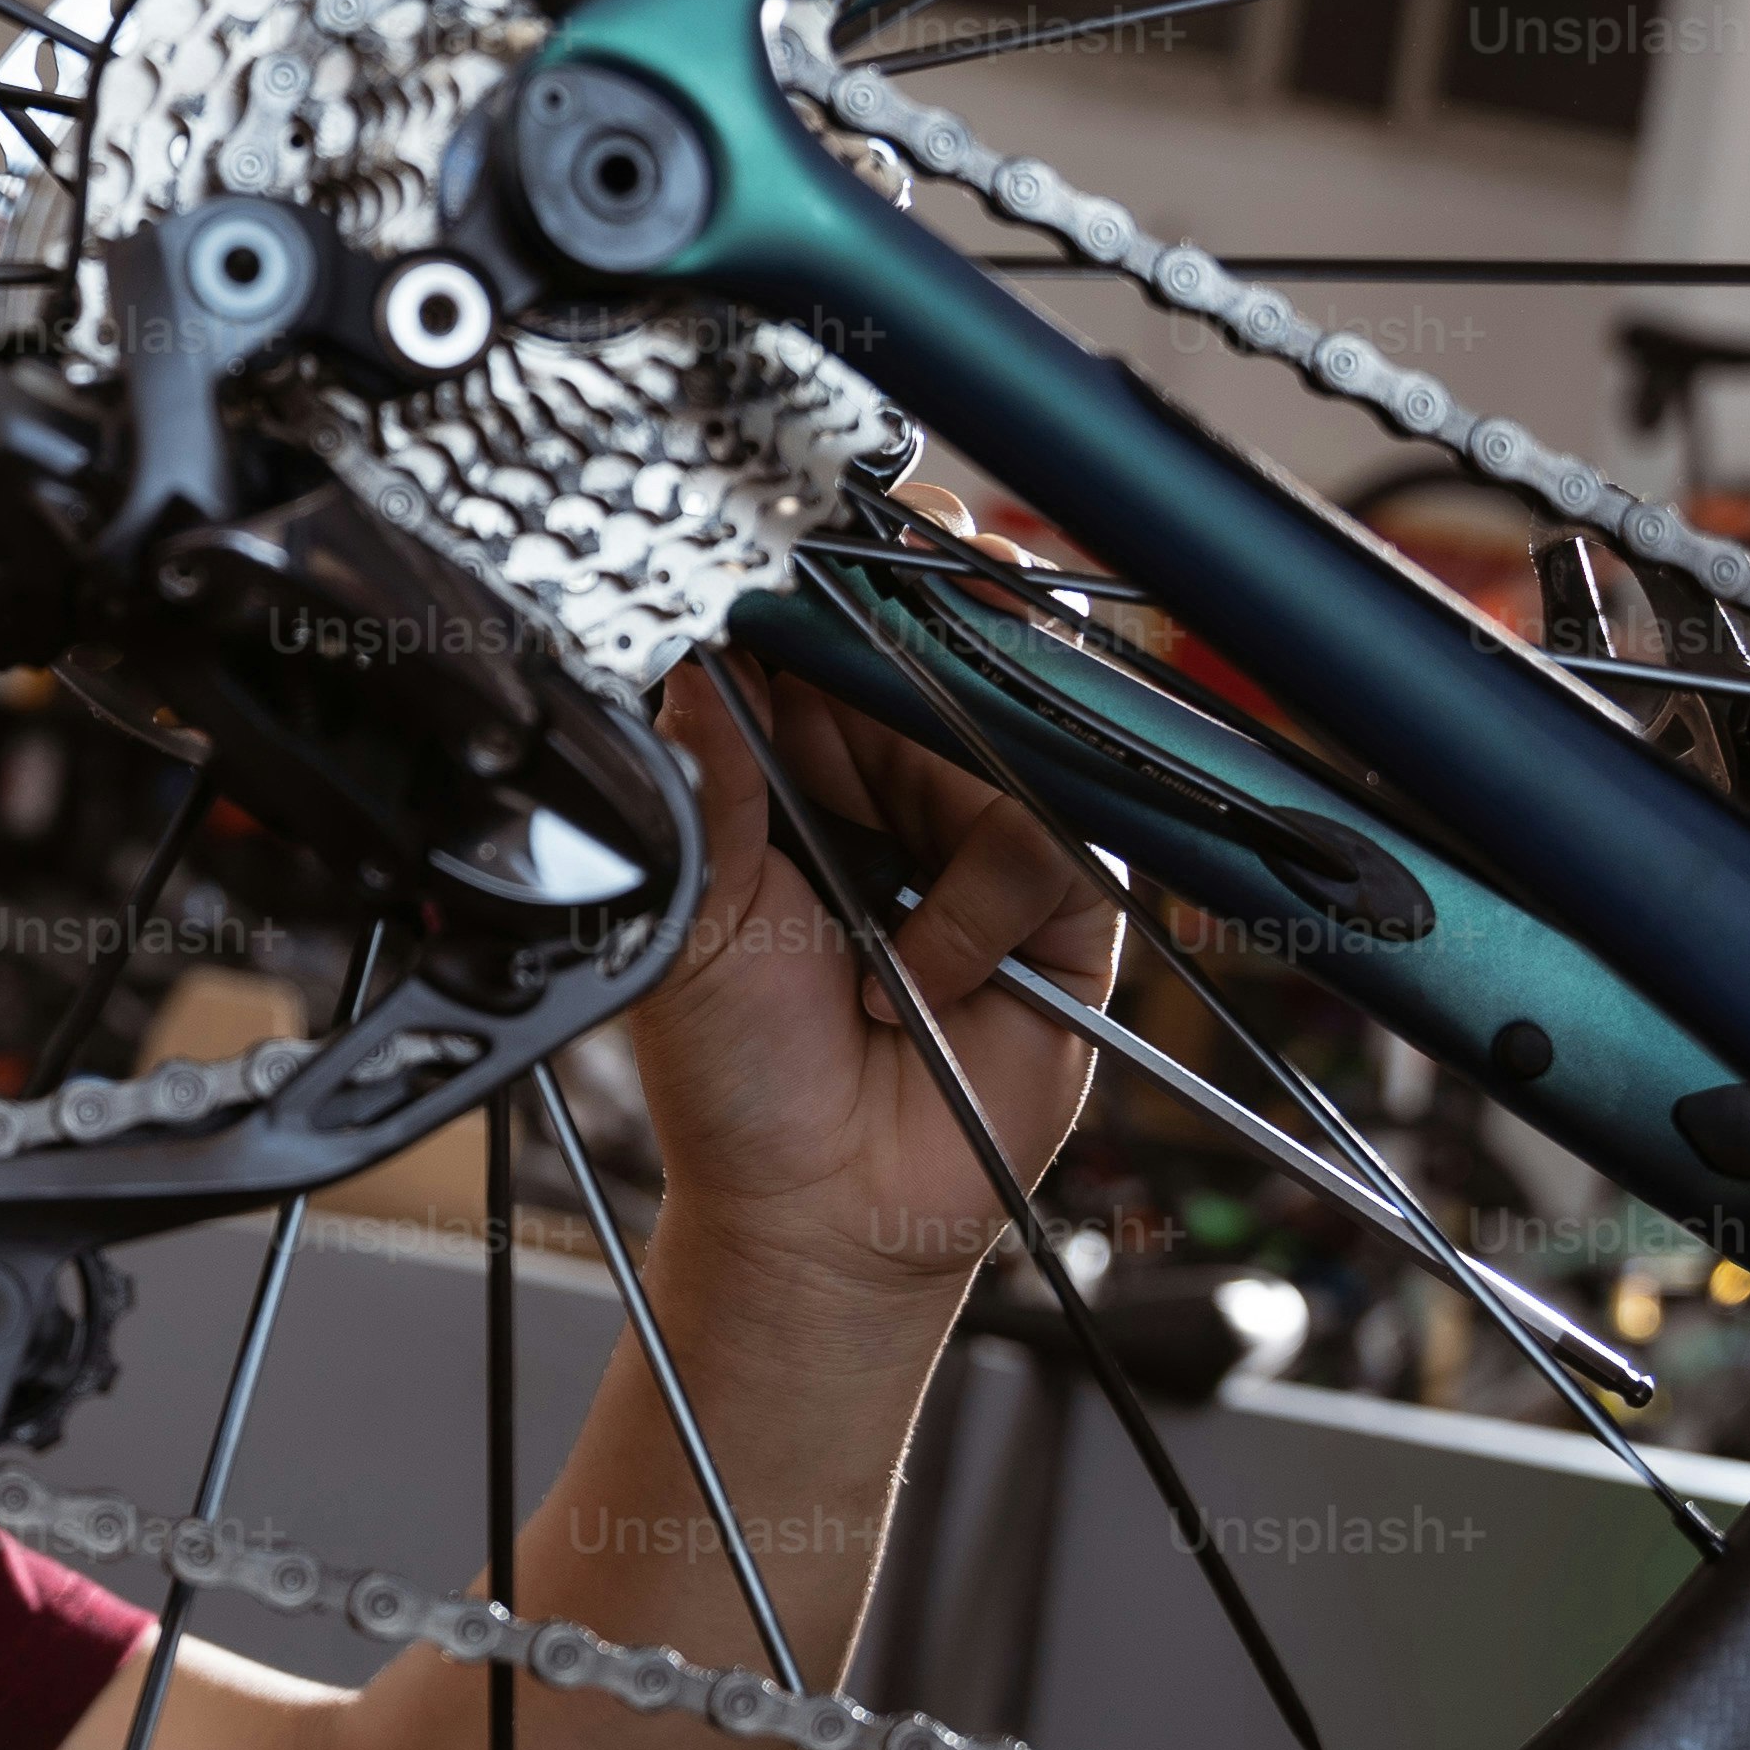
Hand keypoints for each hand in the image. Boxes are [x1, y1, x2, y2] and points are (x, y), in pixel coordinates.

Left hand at [611, 514, 1116, 1308]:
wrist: (814, 1212)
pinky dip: (972, 913)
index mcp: (796, 756)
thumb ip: (704, 779)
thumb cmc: (736, 1075)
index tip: (823, 537)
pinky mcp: (1062, 901)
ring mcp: (985, 829)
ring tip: (868, 931)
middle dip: (923, 641)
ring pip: (1009, 722)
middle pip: (948, 633)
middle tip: (874, 686)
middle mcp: (898, 774)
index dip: (843, 564)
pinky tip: (916, 983)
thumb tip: (696, 656)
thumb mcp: (687, 918)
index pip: (834, 615)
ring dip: (931, 815)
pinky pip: (1046, 841)